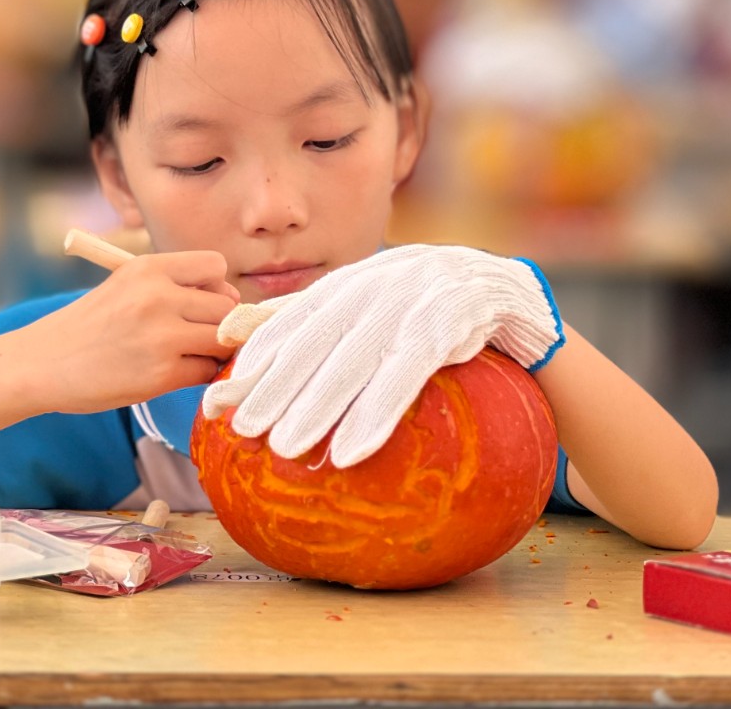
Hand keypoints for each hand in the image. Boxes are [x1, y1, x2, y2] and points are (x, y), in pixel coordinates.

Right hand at [17, 252, 238, 413]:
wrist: (42, 364)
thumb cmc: (88, 326)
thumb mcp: (125, 286)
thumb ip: (173, 286)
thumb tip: (230, 301)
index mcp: (148, 268)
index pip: (216, 266)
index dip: (217, 287)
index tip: (203, 304)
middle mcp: (158, 296)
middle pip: (227, 306)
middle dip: (222, 323)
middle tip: (199, 337)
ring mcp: (162, 336)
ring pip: (223, 340)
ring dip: (214, 351)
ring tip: (190, 355)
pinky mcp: (162, 374)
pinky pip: (206, 372)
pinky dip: (199, 375)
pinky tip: (175, 373)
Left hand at [202, 245, 563, 466]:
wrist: (512, 294)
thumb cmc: (427, 308)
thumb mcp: (364, 307)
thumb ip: (301, 319)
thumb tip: (227, 332)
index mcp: (352, 281)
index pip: (293, 322)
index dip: (254, 361)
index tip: (218, 401)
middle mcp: (376, 281)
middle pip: (317, 339)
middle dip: (275, 384)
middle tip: (240, 428)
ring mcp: (414, 298)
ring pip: (357, 356)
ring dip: (318, 403)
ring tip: (285, 447)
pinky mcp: (452, 322)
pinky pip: (408, 372)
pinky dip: (376, 411)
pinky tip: (350, 450)